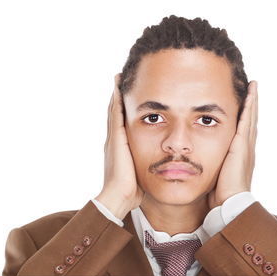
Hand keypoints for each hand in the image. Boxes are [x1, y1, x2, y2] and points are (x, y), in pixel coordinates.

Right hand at [96, 75, 141, 219]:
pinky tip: (118, 87)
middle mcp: (115, 141)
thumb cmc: (133, 192)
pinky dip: (116, 100)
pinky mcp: (116, 139)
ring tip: (119, 77)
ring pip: (114, 110)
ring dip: (116, 93)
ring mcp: (114, 139)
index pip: (123, 123)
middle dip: (118, 96)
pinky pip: (115, 114)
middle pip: (116, 112)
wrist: (119, 198)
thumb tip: (163, 165)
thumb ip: (149, 165)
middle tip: (121, 79)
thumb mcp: (143, 173)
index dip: (124, 108)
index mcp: (121, 148)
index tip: (128, 95)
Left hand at [209, 81, 256, 209]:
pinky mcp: (242, 146)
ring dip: (252, 101)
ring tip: (253, 86)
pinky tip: (250, 96)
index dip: (244, 117)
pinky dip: (249, 108)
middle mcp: (246, 149)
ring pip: (250, 118)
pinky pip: (246, 122)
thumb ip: (211, 167)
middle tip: (253, 87)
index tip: (244, 103)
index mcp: (239, 156)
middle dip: (251, 104)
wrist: (230, 204)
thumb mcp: (214, 176)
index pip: (242, 131)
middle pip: (250, 121)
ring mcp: (246, 147)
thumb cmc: (220, 196)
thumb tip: (197, 166)